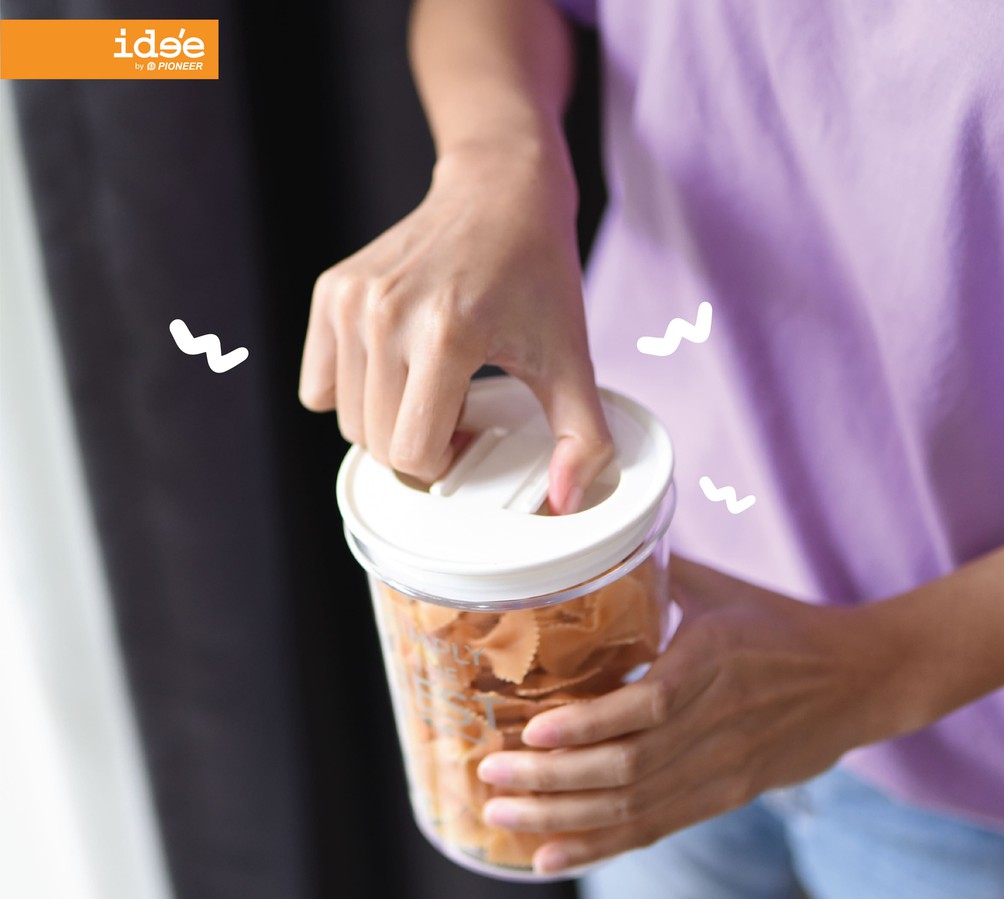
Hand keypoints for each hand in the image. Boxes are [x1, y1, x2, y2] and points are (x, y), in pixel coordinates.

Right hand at [298, 139, 611, 513]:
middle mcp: (386, 316)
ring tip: (429, 384)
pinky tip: (395, 365)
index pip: (410, 453)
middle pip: (374, 442)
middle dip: (416, 445)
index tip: (470, 434)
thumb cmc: (536, 271)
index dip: (444, 462)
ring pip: (345, 418)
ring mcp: (352, 301)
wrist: (500, 190)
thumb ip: (582, 436)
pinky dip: (353, 392)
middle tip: (454, 410)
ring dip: (386, 419)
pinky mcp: (331, 292)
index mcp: (446, 335)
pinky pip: (320, 384)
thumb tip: (568, 502)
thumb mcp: (571, 358)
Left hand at [477, 555, 911, 873]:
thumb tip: (596, 545)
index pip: (644, 708)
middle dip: (551, 781)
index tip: (529, 731)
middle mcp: (715, 726)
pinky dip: (601, 846)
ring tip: (503, 819)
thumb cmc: (785, 626)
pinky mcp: (726, 797)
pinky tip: (553, 856)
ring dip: (565, 819)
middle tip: (488, 776)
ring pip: (634, 808)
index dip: (585, 727)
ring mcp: (722, 771)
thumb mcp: (723, 589)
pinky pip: (656, 828)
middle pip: (626, 769)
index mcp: (712, 665)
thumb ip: (660, 571)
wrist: (862, 680)